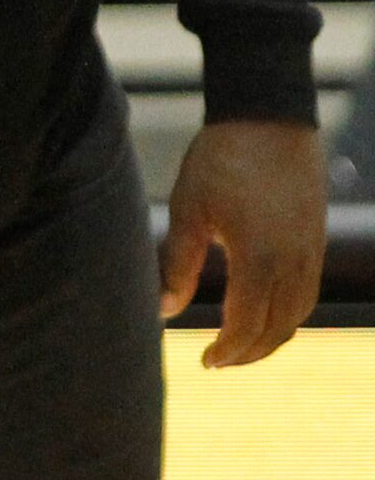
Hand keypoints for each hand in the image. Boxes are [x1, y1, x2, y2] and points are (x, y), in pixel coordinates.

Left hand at [159, 119, 324, 368]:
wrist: (269, 117)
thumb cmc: (220, 160)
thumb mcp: (188, 210)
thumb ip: (177, 264)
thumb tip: (164, 311)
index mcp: (260, 257)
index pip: (248, 324)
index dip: (228, 350)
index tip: (205, 362)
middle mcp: (294, 260)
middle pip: (279, 328)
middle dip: (250, 352)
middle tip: (218, 362)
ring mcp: (311, 250)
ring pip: (298, 312)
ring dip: (272, 336)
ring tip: (239, 345)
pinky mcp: (316, 238)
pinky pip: (308, 291)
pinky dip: (288, 313)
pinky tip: (264, 313)